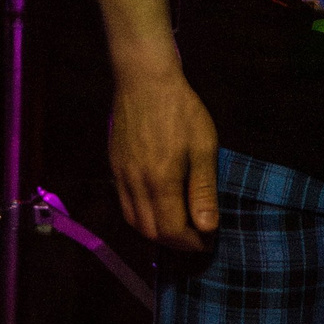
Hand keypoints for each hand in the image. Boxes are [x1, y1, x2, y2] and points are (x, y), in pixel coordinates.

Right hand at [108, 68, 219, 250]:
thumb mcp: (203, 147)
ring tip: (180, 224)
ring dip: (157, 231)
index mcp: (160, 181)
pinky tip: (159, 206)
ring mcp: (120, 176)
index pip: (171, 231)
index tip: (209, 239)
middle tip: (197, 236)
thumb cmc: (181, 110)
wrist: (144, 80)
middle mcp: (135, 184)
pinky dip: (142, 216)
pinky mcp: (114, 167)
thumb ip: (203, 190)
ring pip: (134, 221)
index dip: (191, 243)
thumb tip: (207, 227)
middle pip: (150, 232)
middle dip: (176, 242)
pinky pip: (125, 204)